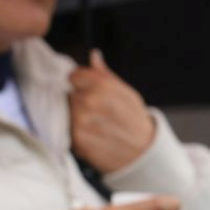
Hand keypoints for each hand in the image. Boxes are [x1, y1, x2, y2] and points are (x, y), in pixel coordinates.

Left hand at [69, 50, 155, 173]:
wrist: (142, 154)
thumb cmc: (135, 121)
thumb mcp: (126, 93)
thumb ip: (105, 75)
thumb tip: (93, 56)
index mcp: (101, 86)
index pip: (73, 76)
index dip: (79, 83)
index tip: (86, 89)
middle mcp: (88, 101)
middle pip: (69, 94)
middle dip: (78, 100)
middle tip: (96, 112)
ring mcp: (80, 121)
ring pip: (66, 112)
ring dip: (75, 117)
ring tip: (94, 124)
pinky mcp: (76, 139)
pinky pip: (67, 130)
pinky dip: (76, 133)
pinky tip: (92, 135)